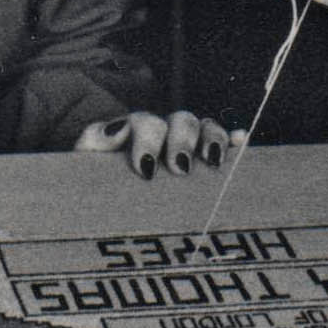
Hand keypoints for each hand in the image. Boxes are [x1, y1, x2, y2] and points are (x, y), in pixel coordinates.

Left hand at [72, 110, 242, 177]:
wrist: (100, 207)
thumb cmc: (95, 183)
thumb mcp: (85, 162)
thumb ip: (94, 141)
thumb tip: (119, 126)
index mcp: (134, 131)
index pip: (146, 121)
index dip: (149, 139)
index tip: (146, 169)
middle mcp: (163, 133)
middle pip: (181, 120)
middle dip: (183, 140)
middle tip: (179, 168)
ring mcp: (186, 145)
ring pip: (205, 127)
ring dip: (211, 138)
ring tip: (212, 160)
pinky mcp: (203, 162)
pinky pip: (223, 143)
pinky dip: (234, 140)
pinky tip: (242, 142)